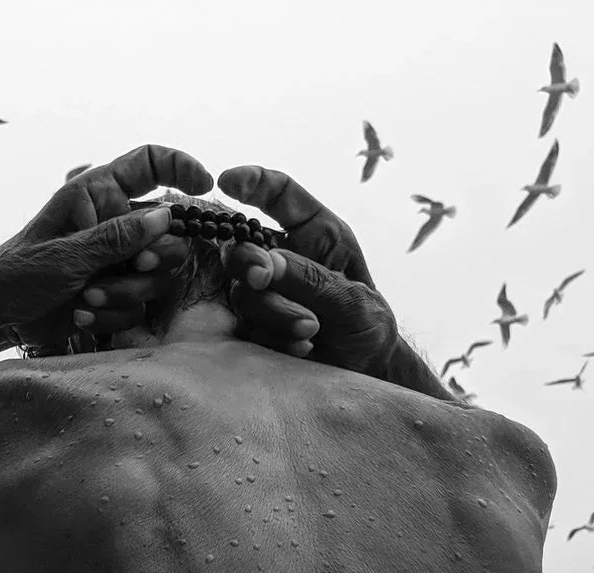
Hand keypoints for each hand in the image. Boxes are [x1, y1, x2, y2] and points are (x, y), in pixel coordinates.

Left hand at [0, 145, 211, 351]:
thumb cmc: (17, 273)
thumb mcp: (65, 253)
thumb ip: (116, 237)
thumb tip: (166, 216)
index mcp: (98, 193)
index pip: (149, 162)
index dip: (181, 166)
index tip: (205, 184)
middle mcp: (115, 223)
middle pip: (169, 233)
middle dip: (153, 259)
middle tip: (134, 267)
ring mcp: (119, 260)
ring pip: (159, 274)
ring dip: (127, 292)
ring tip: (87, 297)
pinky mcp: (118, 293)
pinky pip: (141, 304)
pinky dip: (114, 312)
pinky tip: (82, 314)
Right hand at [217, 166, 397, 373]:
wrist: (362, 371)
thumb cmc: (367, 325)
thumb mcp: (353, 300)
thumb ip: (312, 280)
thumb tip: (267, 264)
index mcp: (314, 233)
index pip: (279, 194)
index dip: (252, 181)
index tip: (227, 180)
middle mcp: (283, 257)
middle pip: (241, 245)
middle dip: (249, 261)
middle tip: (263, 278)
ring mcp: (264, 293)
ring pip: (242, 292)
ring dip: (274, 312)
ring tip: (311, 331)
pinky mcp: (253, 325)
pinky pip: (245, 326)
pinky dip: (272, 337)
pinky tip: (301, 349)